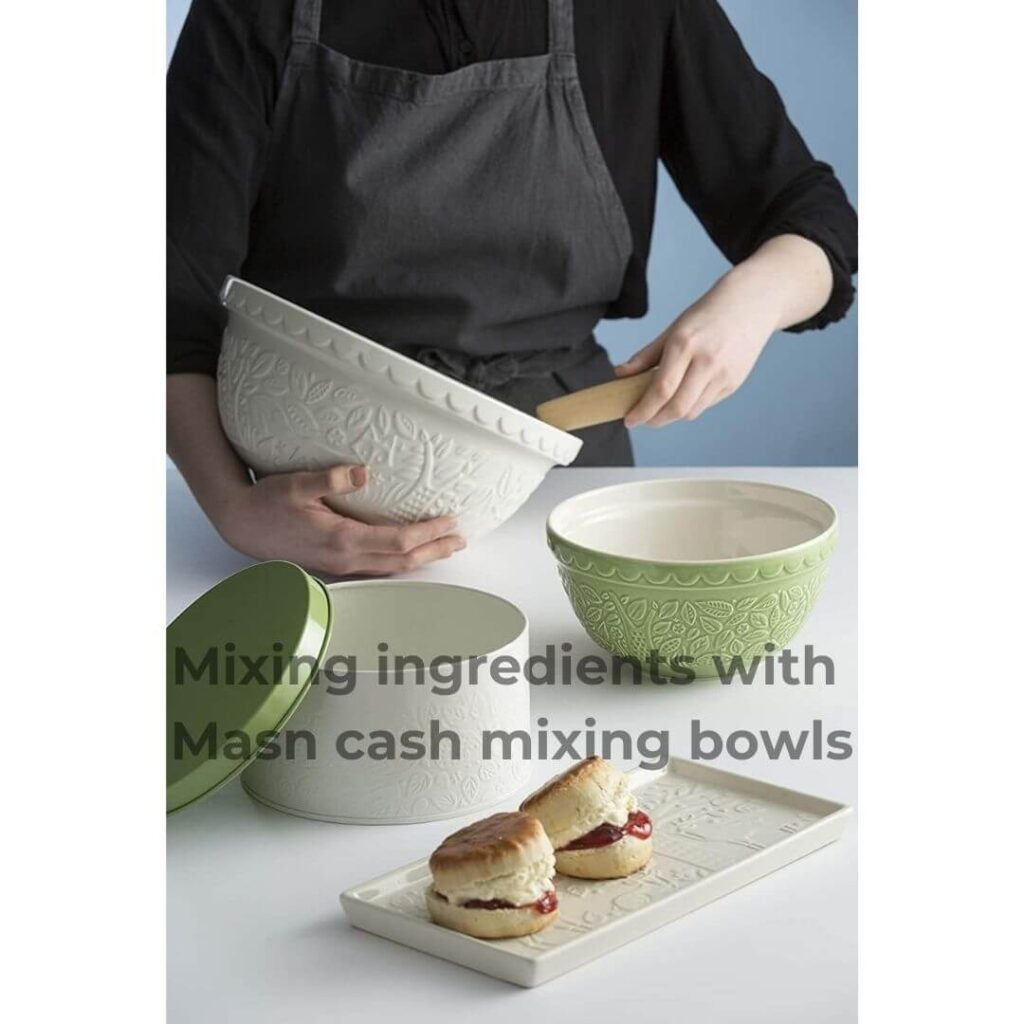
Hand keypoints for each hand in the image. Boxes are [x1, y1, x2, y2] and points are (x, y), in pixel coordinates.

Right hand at [212, 464, 464, 576]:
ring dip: (421, 558)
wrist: (240, 526)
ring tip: (444, 547)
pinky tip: (408, 554)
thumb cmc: (266, 503)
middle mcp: (346, 559)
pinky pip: (377, 568)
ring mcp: (340, 566)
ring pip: (391, 568)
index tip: (450, 522)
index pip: (398, 540)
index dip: (427, 533)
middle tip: (460, 539)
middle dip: (434, 550)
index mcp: (342, 539)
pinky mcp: (335, 565)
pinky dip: (400, 561)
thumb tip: (364, 472)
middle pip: (402, 561)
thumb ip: (331, 479)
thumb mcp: (296, 484)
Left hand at [617, 235, 832, 426]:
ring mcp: (724, 374)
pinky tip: (683, 396)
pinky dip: (690, 406)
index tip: (630, 419)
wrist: (751, 303)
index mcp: (685, 344)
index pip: (661, 389)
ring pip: (692, 411)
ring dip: (672, 415)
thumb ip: (646, 356)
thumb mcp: (672, 330)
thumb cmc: (706, 315)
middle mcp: (706, 361)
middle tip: (642, 419)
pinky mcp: (734, 382)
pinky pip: (706, 404)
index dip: (643, 410)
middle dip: (655, 420)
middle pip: (677, 407)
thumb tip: (620, 375)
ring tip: (660, 408)